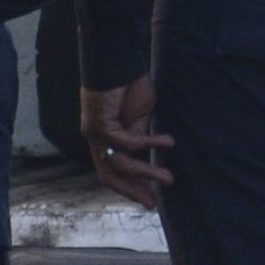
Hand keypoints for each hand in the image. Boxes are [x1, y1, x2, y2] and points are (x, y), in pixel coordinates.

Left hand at [83, 79, 173, 206]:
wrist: (117, 61)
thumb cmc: (130, 85)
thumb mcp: (140, 117)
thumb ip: (141, 136)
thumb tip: (149, 155)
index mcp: (106, 140)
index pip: (114, 172)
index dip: (131, 187)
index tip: (151, 200)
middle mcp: (96, 140)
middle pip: (109, 176)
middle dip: (131, 190)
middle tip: (152, 203)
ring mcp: (94, 134)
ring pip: (120, 163)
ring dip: (146, 172)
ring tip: (169, 178)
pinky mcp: (98, 124)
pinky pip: (126, 142)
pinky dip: (148, 143)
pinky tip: (168, 142)